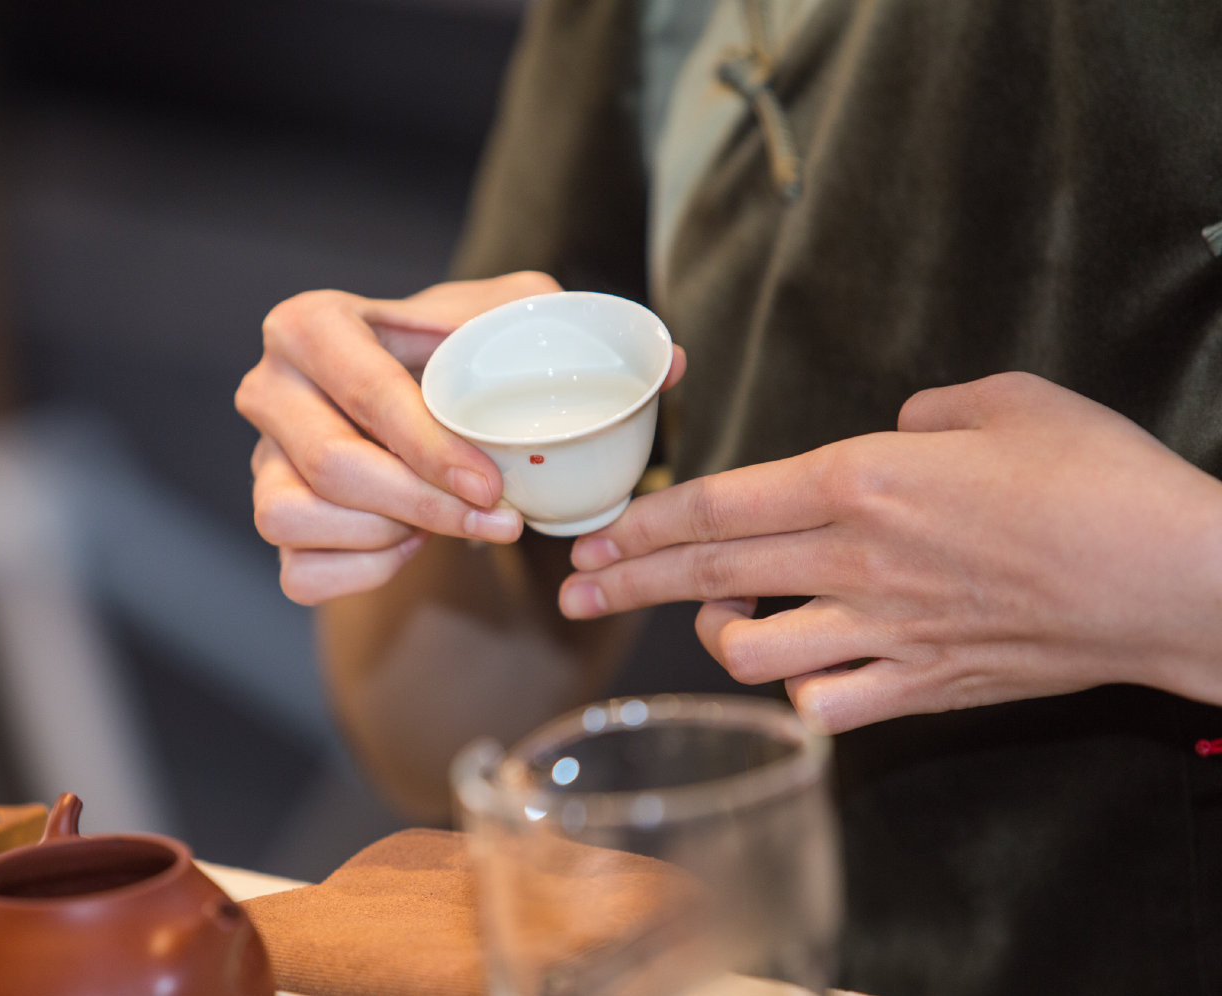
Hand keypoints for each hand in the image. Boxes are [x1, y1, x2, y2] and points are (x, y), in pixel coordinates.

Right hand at [236, 272, 551, 603]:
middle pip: (328, 463)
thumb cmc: (459, 352)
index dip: (431, 448)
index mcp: (309, 324)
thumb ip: (510, 316)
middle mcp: (269, 388)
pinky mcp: (270, 518)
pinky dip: (363, 572)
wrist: (432, 396)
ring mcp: (261, 458)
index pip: (366, 392)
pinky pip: (300, 575)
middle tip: (494, 517)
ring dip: (383, 536)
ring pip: (291, 519)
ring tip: (442, 519)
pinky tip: (410, 543)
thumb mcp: (493, 311)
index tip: (490, 486)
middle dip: (420, 503)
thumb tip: (530, 361)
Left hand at [558, 372, 1221, 732]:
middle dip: (628, 582)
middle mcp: (856, 559)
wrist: (1175, 578)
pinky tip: (805, 672)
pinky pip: (824, 707)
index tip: (597, 535)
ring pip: (751, 650)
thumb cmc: (1099, 479)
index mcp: (864, 481)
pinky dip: (799, 694)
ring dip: (717, 635)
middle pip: (709, 572)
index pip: (719, 502)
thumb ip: (928, 411)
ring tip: (720, 617)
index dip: (644, 521)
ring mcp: (884, 630)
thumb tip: (895, 428)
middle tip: (574, 592)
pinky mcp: (922, 685)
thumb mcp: (1008, 401)